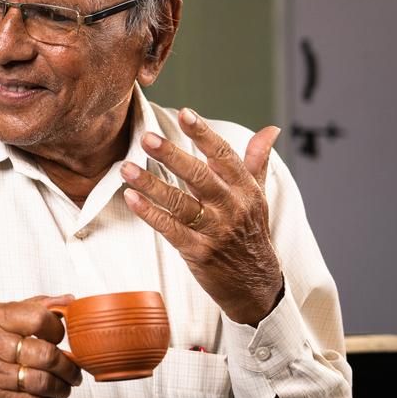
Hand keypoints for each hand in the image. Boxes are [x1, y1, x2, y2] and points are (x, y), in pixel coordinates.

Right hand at [0, 295, 82, 397]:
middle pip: (46, 354)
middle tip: (73, 372)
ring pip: (43, 382)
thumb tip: (68, 301)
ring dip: (62, 388)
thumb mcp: (0, 321)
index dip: (58, 330)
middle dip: (68, 367)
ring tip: (64, 387)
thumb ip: (34, 308)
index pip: (39, 318)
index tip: (60, 339)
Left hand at [121, 107, 283, 325]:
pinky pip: (171, 229)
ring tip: (126, 167)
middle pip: (200, 176)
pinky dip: (150, 214)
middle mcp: (232, 208)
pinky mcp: (198, 251)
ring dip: (151, 184)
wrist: (256, 285)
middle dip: (172, 156)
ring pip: (180, 203)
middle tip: (147, 138)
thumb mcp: (258, 197)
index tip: (186, 112)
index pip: (224, 156)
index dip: (204, 133)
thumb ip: (256, 161)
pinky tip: (131, 199)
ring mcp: (215, 231)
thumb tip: (270, 130)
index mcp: (246, 190)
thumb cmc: (252, 234)